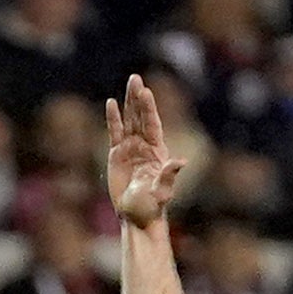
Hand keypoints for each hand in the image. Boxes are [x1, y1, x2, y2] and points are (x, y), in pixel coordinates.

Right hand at [104, 73, 183, 228]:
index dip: (148, 108)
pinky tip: (111, 104)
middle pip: (140, 116)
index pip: (151, 123)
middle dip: (137, 97)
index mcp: (157, 151)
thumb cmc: (152, 206)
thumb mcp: (162, 191)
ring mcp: (131, 149)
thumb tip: (182, 161)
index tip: (144, 91)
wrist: (137, 216)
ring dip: (128, 102)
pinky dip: (113, 118)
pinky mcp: (117, 155)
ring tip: (129, 82)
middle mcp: (144, 145)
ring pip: (129, 120)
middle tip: (135, 78)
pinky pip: (114, 133)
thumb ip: (169, 175)